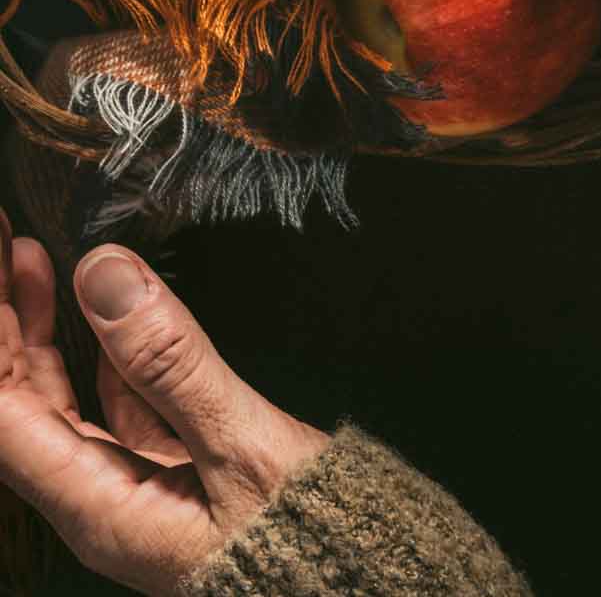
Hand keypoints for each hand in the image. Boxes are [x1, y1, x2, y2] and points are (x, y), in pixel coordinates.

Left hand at [0, 207, 328, 594]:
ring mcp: (136, 486)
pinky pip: (114, 404)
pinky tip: (101, 309)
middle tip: (1, 239)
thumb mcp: (242, 446)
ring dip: (43, 328)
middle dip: (6, 320)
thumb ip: (171, 363)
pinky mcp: (175, 472)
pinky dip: (100, 349)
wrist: (363, 586)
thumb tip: (104, 273)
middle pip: (21, 403)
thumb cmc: (307, 538)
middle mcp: (102, 500)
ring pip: (63, 401)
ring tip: (32, 256)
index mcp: (99, 507)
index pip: (5, 410)